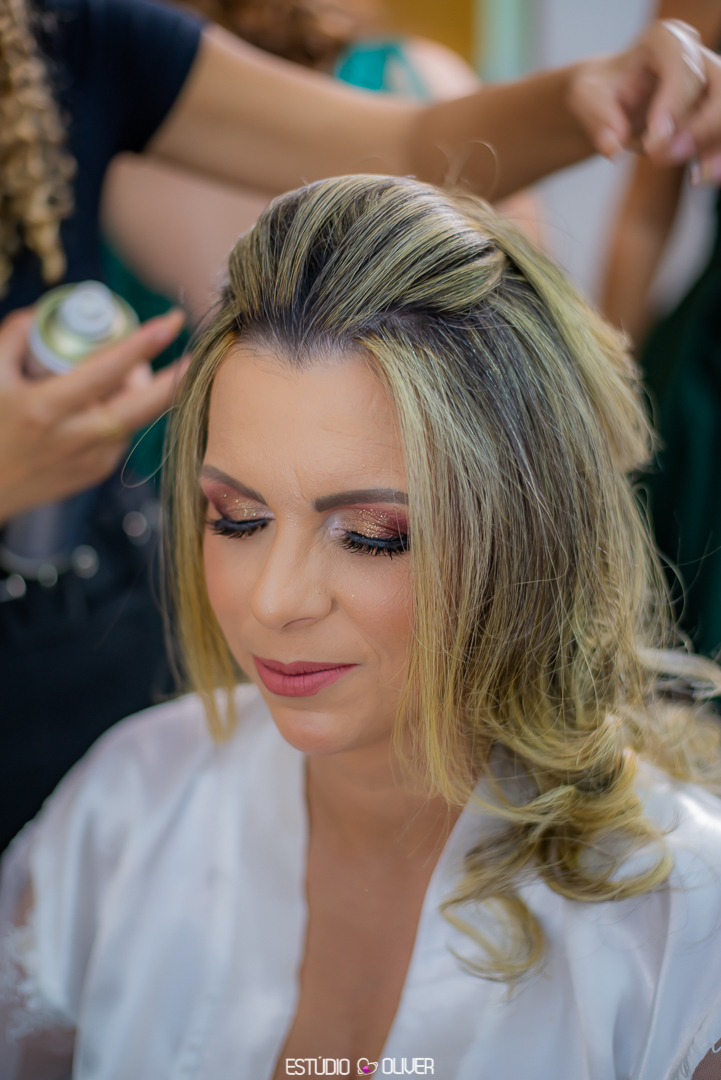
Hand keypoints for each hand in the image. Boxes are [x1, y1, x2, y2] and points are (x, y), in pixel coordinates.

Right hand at [0, 307, 185, 524]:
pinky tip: (104, 402)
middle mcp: (73, 439)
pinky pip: (121, 434)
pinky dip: (121, 413)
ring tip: (128, 370)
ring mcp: (89, 461)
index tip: (169, 323)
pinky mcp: (95, 473)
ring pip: (134, 418)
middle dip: (175, 380)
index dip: (140, 346)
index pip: (104, 372)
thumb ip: (17, 337)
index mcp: (44, 411)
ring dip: (142, 392)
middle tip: (194, 355)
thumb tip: (47, 312)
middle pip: (141, 407)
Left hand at [568, 19, 720, 167]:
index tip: (656, 140)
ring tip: (696, 177)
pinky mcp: (712, 112)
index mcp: (667, 42)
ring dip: (713, 145)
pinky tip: (700, 177)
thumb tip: (613, 148)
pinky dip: (715, 157)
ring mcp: (710, 85)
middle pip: (718, 85)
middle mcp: (696, 58)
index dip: (675, 102)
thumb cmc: (601, 92)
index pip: (681, 65)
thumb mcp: (586, 97)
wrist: (611, 101)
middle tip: (665, 158)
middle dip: (701, 126)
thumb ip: (597, 117)